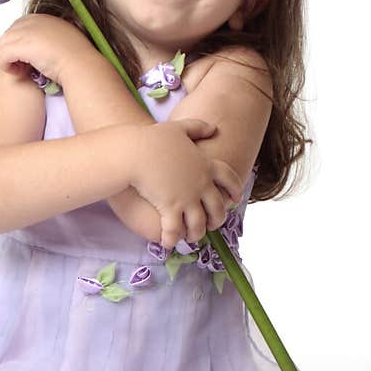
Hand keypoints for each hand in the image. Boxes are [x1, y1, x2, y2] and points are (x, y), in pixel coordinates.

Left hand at [0, 14, 89, 85]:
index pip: (19, 27)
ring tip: (20, 70)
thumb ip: (50, 39)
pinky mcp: (20, 45)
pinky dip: (6, 66)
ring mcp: (25, 31)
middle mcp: (32, 20)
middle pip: (8, 34)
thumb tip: (42, 47)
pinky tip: (18, 73)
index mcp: (43, 17)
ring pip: (3, 45)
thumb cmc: (77, 58)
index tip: (28, 58)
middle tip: (23, 66)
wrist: (80, 65)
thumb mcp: (64, 40)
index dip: (20, 44)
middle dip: (11, 51)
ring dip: (8, 59)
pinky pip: (2, 55)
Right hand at [128, 120, 243, 250]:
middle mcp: (201, 184)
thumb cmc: (153, 138)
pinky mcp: (170, 208)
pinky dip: (173, 239)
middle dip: (216, 220)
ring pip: (199, 224)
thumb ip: (198, 127)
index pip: (229, 179)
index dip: (235, 190)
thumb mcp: (178, 128)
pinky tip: (168, 243)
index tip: (235, 199)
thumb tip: (214, 127)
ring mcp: (187, 198)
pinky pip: (175, 230)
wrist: (135, 152)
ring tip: (190, 237)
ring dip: (196, 233)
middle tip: (211, 225)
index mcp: (206, 165)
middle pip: (218, 208)